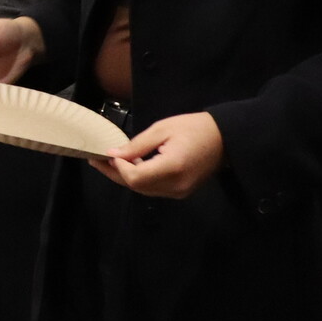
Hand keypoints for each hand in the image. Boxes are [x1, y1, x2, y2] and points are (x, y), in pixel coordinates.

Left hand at [92, 112, 223, 198]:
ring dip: (125, 177)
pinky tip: (130, 167)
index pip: (135, 178)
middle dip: (115, 173)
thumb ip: (137, 145)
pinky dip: (139, 180)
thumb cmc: (194, 128)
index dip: (117, 168)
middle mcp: (175, 186)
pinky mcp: (181, 192)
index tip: (107, 154)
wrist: (225, 139)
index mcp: (172, 168)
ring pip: (143, 190)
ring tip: (109, 162)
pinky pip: (153, 189)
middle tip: (96, 159)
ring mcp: (179, 192)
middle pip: (136, 187)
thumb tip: (112, 155)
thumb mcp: (162, 129)